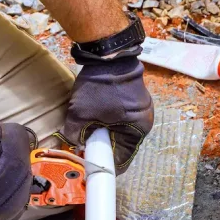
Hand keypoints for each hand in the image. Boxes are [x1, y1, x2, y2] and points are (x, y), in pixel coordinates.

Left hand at [63, 56, 153, 171]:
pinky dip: (109, 118)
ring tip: (88, 127)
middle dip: (103, 146)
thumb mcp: (80, 113)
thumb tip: (74, 146)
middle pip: (122, 144)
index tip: (89, 165)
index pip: (122, 159)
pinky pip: (122, 116)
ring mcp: (142, 108)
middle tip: (84, 146)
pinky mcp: (136, 97)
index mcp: (138, 130)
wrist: (109, 53)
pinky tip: (95, 113)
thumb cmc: (100, 86)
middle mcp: (145, 121)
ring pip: (121, 129)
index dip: (104, 164)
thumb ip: (75, 135)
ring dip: (105, 131)